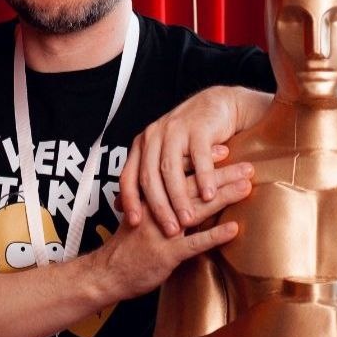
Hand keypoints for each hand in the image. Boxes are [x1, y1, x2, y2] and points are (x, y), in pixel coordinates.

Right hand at [95, 165, 252, 300]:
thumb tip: (178, 189)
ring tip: (247, 188)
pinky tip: (234, 229)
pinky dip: (215, 235)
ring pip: (196, 208)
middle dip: (222, 174)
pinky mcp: (166, 253)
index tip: (224, 149)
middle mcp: (155, 207)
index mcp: (149, 195)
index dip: (201, 159)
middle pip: (192, 184)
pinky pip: (194, 242)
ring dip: (224, 197)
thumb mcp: (138, 215)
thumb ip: (156, 200)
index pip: (177, 170)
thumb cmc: (126, 246)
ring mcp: (161, 229)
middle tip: (247, 166)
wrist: (107, 274)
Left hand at [119, 86, 269, 234]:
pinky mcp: (198, 129)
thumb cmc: (190, 138)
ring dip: (180, 198)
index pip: (128, 176)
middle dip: (159, 207)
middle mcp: (154, 136)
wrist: (217, 106)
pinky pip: (199, 158)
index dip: (130, 200)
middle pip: (150, 177)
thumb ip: (145, 177)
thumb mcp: (164, 155)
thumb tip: (119, 206)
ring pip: (172, 170)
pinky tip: (209, 196)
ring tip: (188, 220)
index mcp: (142, 144)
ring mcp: (175, 131)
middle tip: (170, 230)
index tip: (135, 224)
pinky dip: (204, 179)